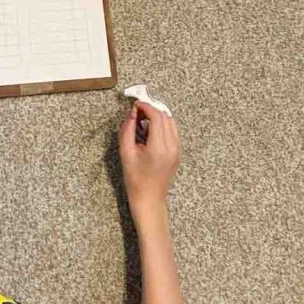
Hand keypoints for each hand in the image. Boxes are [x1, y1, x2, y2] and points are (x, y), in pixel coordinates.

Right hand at [119, 103, 180, 223]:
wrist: (149, 199)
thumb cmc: (135, 179)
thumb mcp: (126, 153)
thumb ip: (127, 130)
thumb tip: (132, 113)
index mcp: (159, 147)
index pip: (157, 116)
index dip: (146, 106)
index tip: (136, 105)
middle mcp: (172, 147)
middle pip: (165, 116)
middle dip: (151, 110)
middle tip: (137, 113)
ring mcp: (177, 150)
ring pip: (170, 122)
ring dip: (157, 117)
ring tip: (143, 123)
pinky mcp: (178, 152)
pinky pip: (172, 131)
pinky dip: (162, 126)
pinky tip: (150, 133)